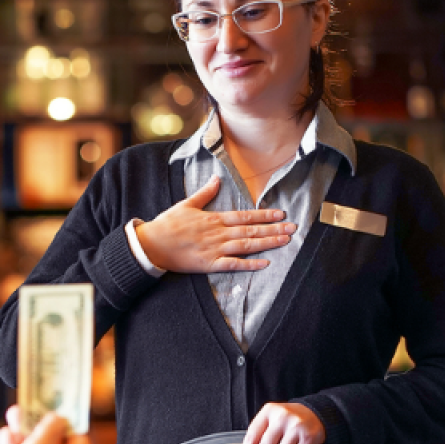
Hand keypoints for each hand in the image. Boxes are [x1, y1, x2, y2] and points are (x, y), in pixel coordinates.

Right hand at [135, 175, 294, 272]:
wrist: (151, 245)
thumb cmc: (167, 224)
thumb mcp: (186, 204)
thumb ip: (205, 193)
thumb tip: (217, 178)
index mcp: (213, 218)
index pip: (244, 215)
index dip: (263, 215)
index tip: (280, 213)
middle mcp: (218, 233)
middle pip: (250, 230)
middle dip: (273, 228)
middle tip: (292, 227)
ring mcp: (215, 249)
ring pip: (246, 245)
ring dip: (267, 243)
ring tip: (284, 241)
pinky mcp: (209, 264)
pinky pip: (233, 265)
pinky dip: (249, 265)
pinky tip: (264, 264)